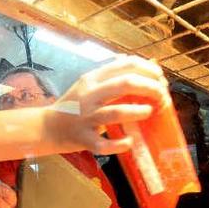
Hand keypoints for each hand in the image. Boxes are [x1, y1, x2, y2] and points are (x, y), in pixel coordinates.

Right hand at [46, 55, 169, 155]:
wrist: (46, 127)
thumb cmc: (73, 106)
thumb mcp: (90, 85)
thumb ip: (115, 75)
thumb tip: (150, 63)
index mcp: (91, 79)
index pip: (125, 64)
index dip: (148, 69)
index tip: (160, 78)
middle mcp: (88, 95)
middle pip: (125, 84)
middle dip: (150, 88)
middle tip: (161, 96)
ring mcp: (85, 117)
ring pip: (116, 112)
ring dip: (138, 112)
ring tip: (149, 112)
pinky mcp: (83, 138)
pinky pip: (104, 144)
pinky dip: (120, 144)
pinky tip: (129, 142)